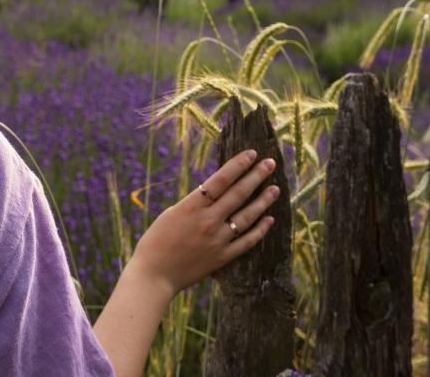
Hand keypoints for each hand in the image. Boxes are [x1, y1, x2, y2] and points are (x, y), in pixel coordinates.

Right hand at [128, 148, 280, 299]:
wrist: (153, 274)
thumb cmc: (155, 241)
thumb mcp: (172, 214)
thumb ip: (194, 204)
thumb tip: (214, 194)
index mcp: (191, 206)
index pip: (221, 180)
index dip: (238, 165)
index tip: (252, 154)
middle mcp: (208, 221)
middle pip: (238, 194)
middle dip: (256, 176)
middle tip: (270, 164)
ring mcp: (217, 240)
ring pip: (247, 216)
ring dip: (263, 201)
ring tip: (275, 189)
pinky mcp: (222, 257)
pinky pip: (246, 241)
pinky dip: (260, 230)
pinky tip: (269, 219)